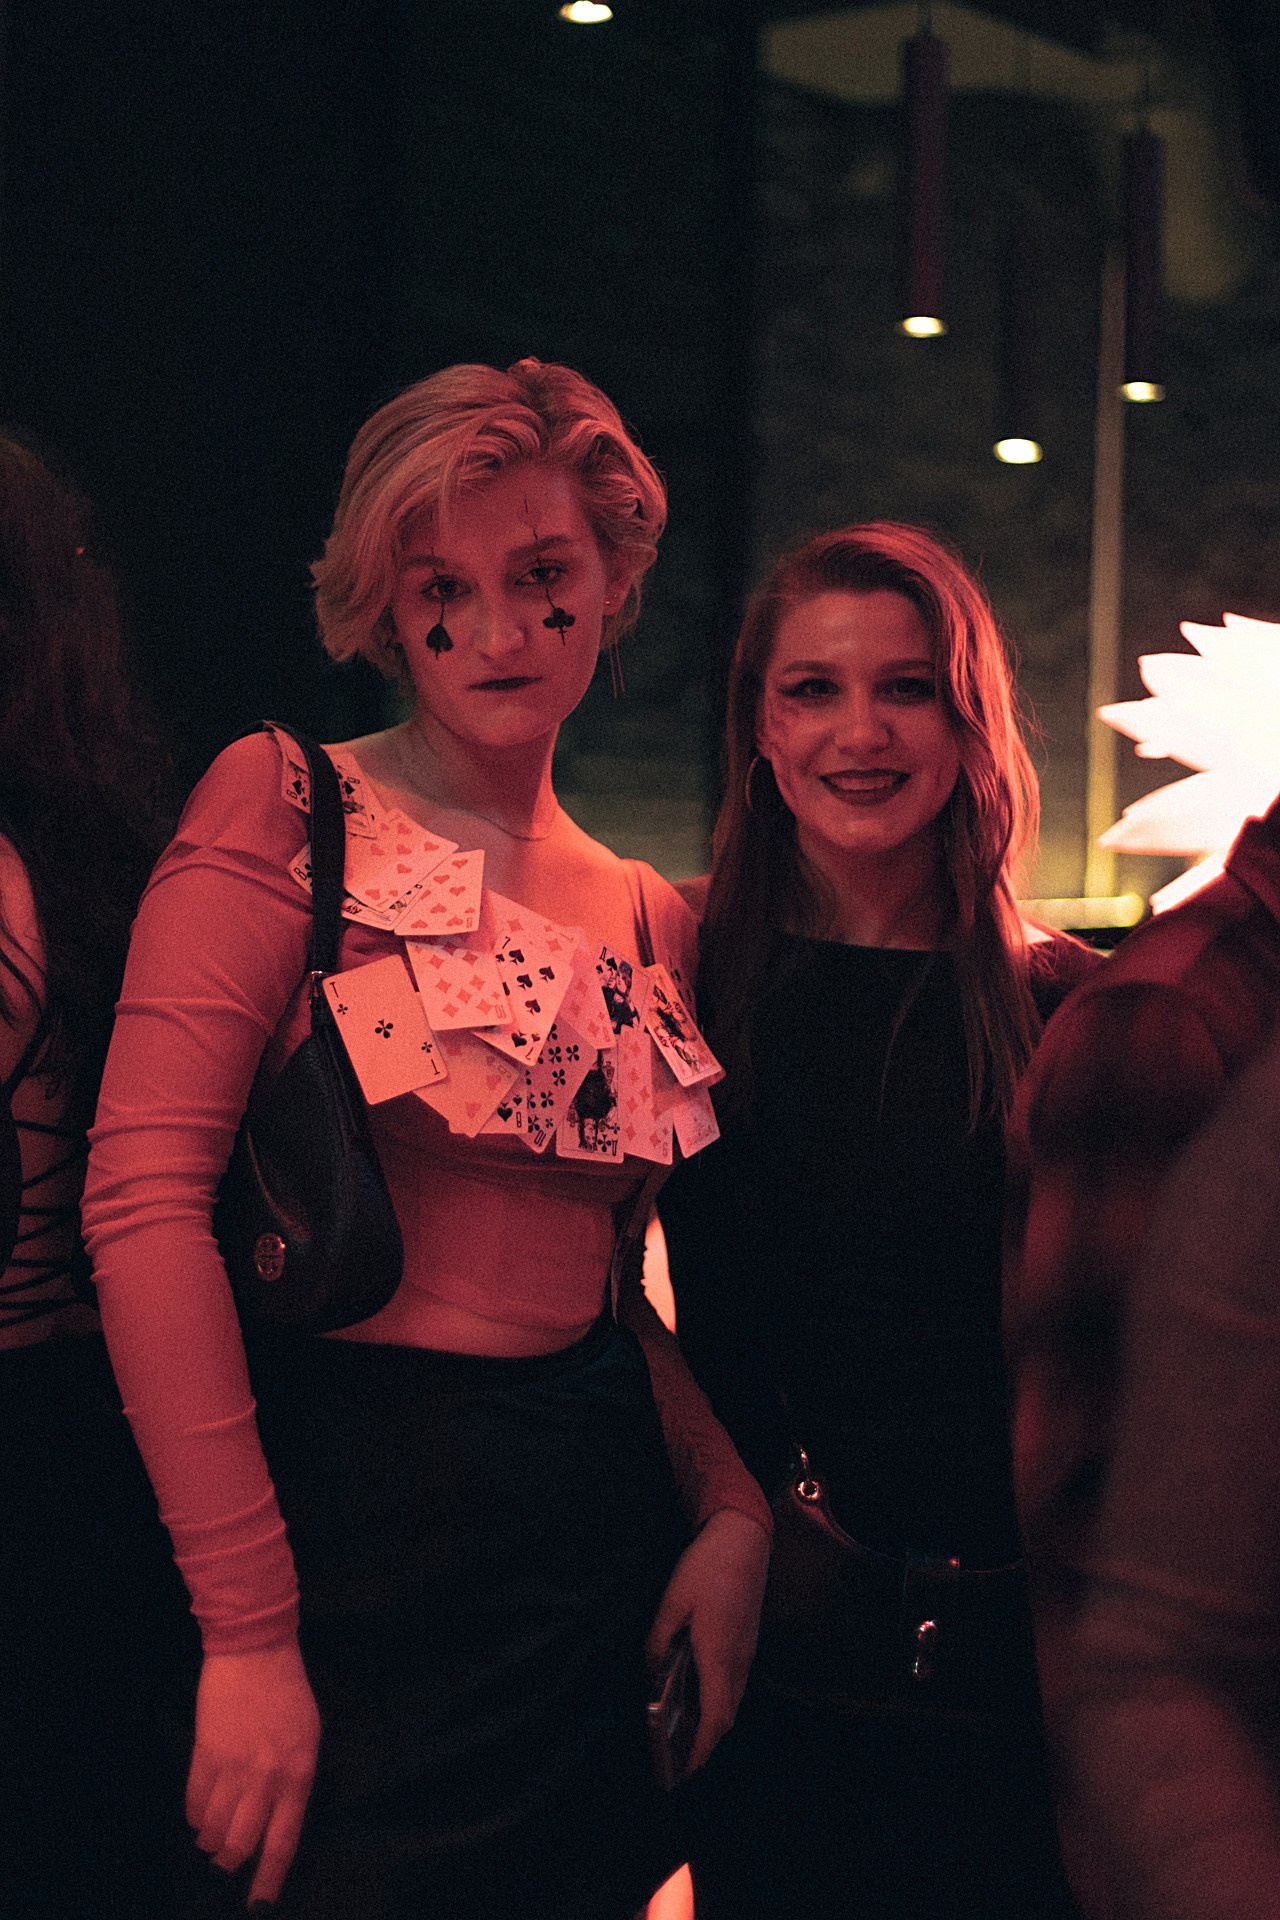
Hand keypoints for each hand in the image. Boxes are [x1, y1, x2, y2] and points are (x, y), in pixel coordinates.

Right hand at [186, 1642, 321, 1908]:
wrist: (256, 1650)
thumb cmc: (288, 1692)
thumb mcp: (306, 1738)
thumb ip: (292, 1780)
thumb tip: (275, 1820)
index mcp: (299, 1774)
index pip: (284, 1840)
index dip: (269, 1876)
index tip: (259, 1902)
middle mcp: (267, 1777)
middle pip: (242, 1842)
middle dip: (231, 1861)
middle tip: (227, 1863)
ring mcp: (233, 1767)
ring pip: (214, 1828)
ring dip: (210, 1841)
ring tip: (211, 1839)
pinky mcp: (205, 1753)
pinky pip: (195, 1802)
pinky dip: (195, 1817)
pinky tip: (199, 1816)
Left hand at [645, 1507, 770, 1777]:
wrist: (744, 1538)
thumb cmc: (706, 1568)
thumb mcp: (672, 1602)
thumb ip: (659, 1641)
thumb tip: (652, 1673)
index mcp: (718, 1654)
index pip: (715, 1717)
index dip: (701, 1750)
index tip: (685, 1773)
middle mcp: (738, 1659)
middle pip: (726, 1716)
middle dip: (706, 1744)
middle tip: (680, 1762)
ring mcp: (747, 1649)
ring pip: (732, 1699)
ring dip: (713, 1723)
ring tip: (686, 1736)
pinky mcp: (748, 1638)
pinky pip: (734, 1682)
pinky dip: (718, 1700)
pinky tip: (699, 1696)